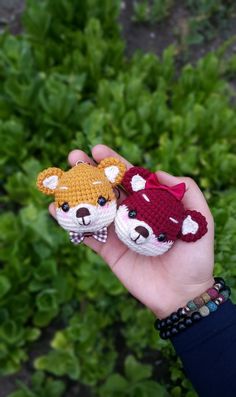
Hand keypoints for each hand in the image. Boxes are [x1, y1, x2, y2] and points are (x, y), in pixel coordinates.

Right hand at [49, 145, 214, 318]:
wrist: (182, 295)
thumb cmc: (195, 258)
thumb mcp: (202, 221)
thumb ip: (189, 193)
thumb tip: (159, 172)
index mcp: (151, 203)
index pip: (129, 177)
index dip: (113, 163)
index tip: (97, 149)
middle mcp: (131, 214)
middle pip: (107, 188)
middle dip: (89, 171)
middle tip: (73, 156)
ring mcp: (118, 232)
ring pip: (93, 207)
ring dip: (75, 192)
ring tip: (58, 179)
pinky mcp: (108, 251)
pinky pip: (86, 234)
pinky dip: (70, 223)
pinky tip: (55, 210)